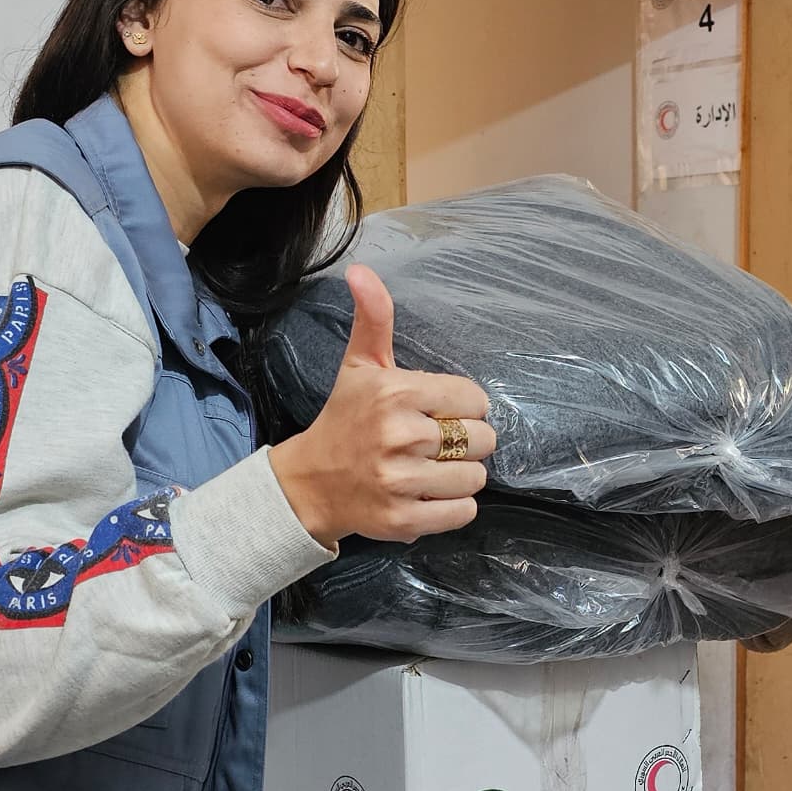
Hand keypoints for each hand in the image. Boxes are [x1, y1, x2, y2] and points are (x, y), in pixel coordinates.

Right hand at [268, 265, 494, 545]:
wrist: (310, 482)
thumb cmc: (345, 418)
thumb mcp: (360, 364)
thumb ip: (374, 317)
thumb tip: (362, 271)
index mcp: (396, 393)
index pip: (474, 399)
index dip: (462, 407)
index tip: (436, 412)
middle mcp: (400, 437)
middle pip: (482, 440)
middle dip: (464, 442)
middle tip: (433, 444)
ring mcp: (401, 482)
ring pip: (475, 478)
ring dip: (460, 476)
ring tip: (429, 469)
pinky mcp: (404, 520)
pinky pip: (464, 513)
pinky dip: (454, 507)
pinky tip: (427, 493)